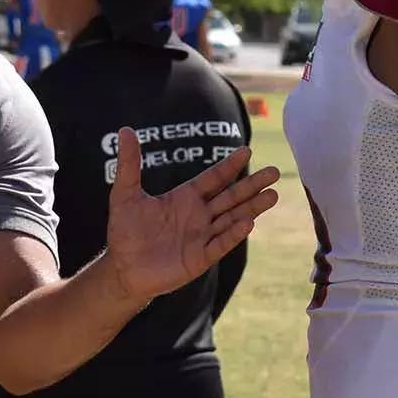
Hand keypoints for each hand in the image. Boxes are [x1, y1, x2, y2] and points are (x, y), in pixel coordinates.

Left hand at [103, 129, 280, 301]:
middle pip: (231, 197)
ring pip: (233, 219)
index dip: (229, 166)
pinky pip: (220, 244)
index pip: (214, 178)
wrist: (122, 268)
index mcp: (186, 197)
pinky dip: (233, 234)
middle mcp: (199, 215)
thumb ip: (130, 164)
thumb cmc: (125, 231)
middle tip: (275, 172)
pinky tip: (248, 222)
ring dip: (252, 208)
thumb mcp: (125, 194)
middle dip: (252, 185)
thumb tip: (125, 130)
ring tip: (273, 195)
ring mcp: (202, 237)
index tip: (247, 150)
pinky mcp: (199, 258)